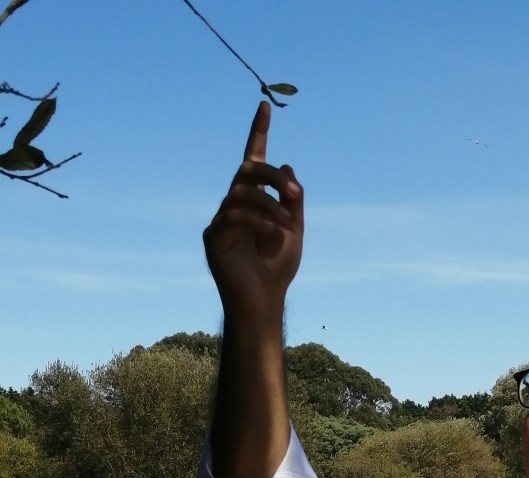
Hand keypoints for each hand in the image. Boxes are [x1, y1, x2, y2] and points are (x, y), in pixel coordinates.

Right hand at [203, 101, 303, 320]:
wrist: (264, 300)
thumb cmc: (277, 268)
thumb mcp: (294, 229)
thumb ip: (290, 200)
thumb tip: (285, 165)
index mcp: (255, 201)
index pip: (254, 160)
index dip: (258, 133)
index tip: (264, 105)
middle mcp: (235, 205)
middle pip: (248, 171)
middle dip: (272, 177)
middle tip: (294, 193)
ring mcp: (222, 220)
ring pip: (241, 193)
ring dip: (268, 205)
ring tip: (284, 225)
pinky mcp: (214, 237)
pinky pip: (233, 216)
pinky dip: (256, 220)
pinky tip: (270, 232)